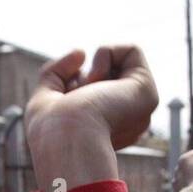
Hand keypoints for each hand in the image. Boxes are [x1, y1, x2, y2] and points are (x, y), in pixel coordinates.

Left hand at [25, 45, 157, 191]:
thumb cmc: (51, 131)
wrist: (65, 141)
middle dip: (82, 80)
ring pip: (117, 65)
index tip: (63, 106)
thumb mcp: (45, 97)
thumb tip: (81, 53)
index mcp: (105, 131)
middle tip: (76, 101)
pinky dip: (106, 54)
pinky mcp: (147, 92)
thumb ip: (58, 72)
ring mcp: (139, 110)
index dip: (70, 89)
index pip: (88, 93)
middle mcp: (126, 123)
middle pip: (102, 78)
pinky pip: (131, 50)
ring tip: (89, 94)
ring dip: (94, 70)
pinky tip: (97, 81)